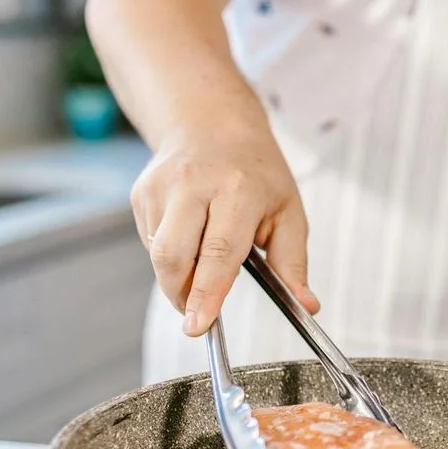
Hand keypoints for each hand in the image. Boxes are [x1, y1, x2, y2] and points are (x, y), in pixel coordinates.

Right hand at [132, 129, 319, 336]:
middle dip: (182, 295)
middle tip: (199, 313)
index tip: (199, 325)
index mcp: (238, 189)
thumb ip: (294, 263)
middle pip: (174, 256)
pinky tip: (189, 235)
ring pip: (158, 254)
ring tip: (204, 260)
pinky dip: (169, 254)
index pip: (219, 251)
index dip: (206, 293)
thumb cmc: (257, 172)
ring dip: (177, 275)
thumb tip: (306, 306)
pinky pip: (150, 242)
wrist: (211, 123)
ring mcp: (161, 186)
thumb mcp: (288, 211)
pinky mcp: (141, 193)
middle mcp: (194, 184)